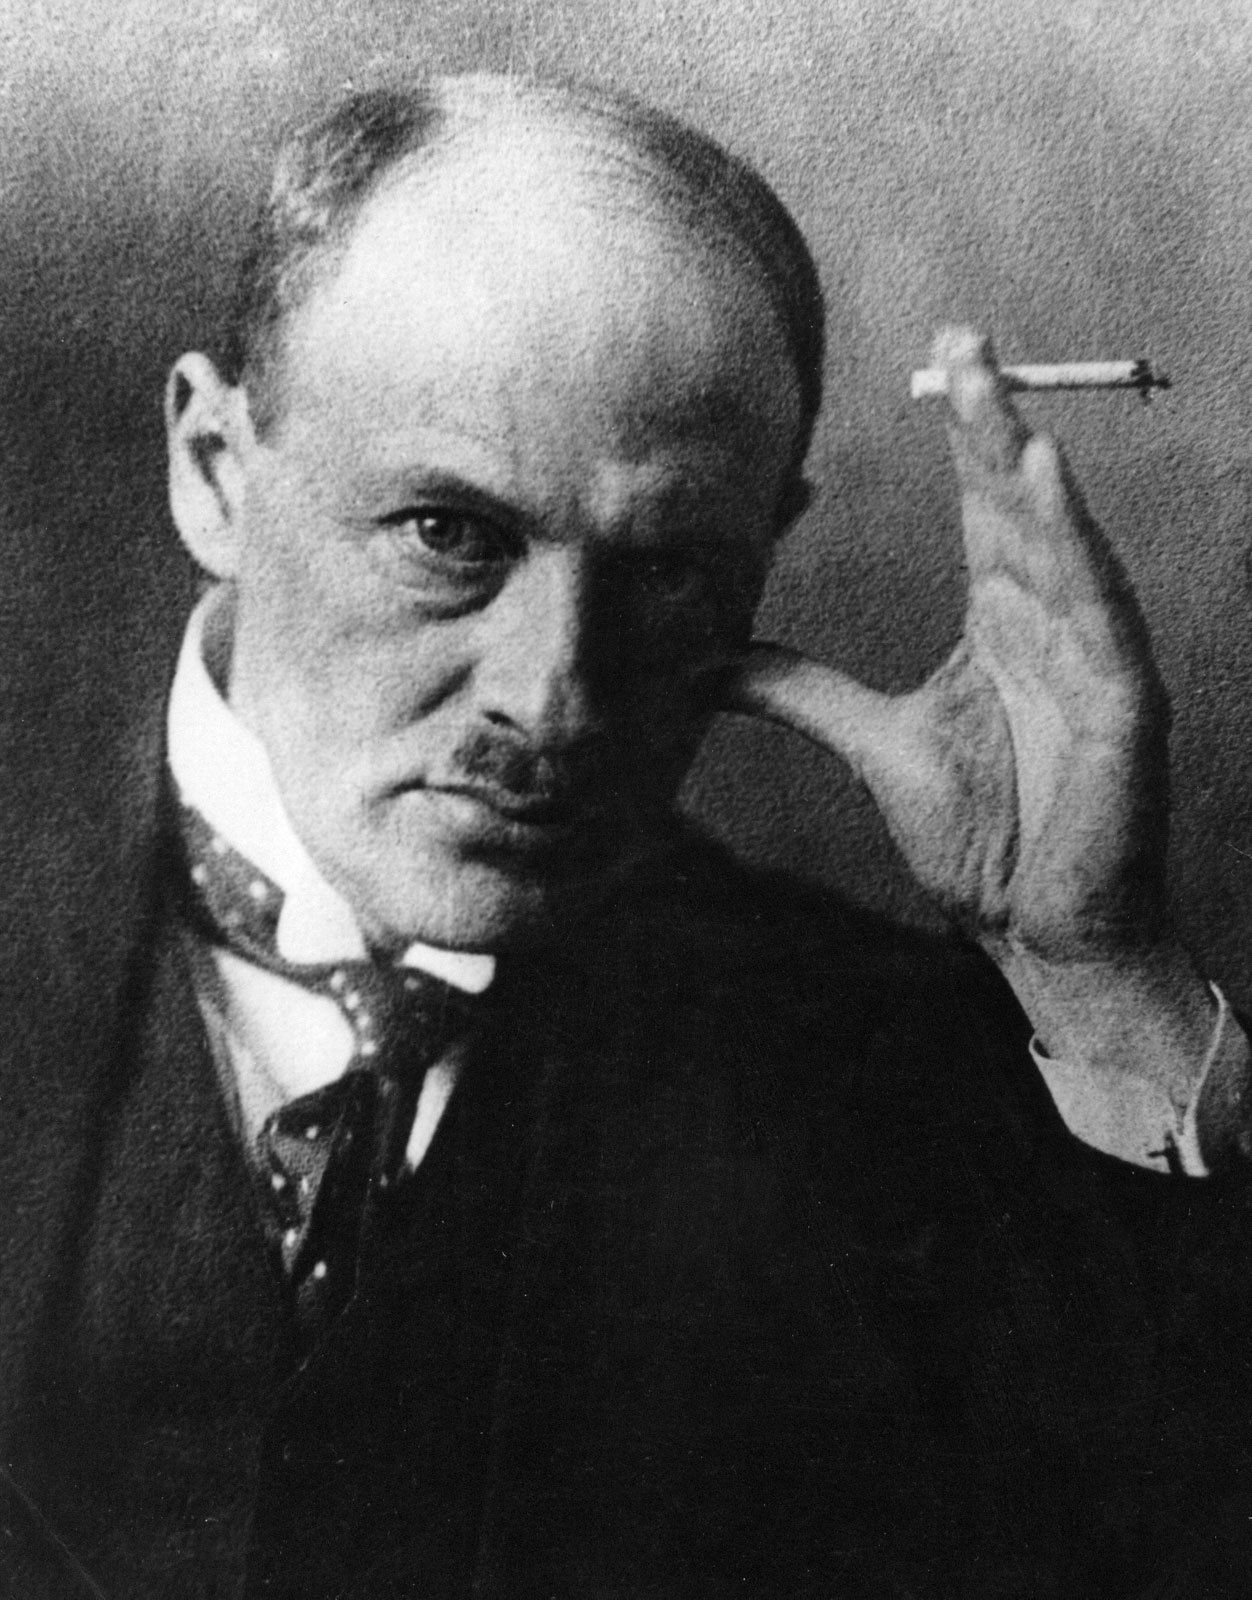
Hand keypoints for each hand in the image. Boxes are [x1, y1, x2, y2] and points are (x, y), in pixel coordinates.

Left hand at [728, 327, 1169, 969]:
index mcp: (1001, 624)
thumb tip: (709, 658)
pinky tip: (1046, 484)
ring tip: (990, 388)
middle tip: (960, 335)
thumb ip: (798, 690)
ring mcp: (1093, 657)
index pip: (980, 509)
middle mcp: (1051, 622)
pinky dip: (1075, 545)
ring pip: (1061, 538)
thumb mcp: (872, 742)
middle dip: (990, 416)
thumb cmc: (982, 837)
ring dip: (1024, 461)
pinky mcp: (1123, 701)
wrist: (1035, 928)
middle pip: (1018, 501)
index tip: (940, 360)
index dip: (963, 434)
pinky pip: (1100, 608)